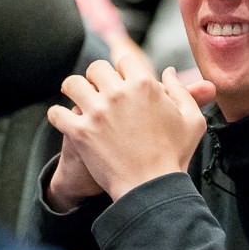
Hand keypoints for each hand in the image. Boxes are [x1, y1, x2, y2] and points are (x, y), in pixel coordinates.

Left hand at [47, 54, 215, 200]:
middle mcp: (118, 93)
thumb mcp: (191, 120)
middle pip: (96, 68)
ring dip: (74, 90)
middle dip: (97, 78)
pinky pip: (57, 113)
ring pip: (72, 83)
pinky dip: (58, 115)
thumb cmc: (175, 156)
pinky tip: (65, 120)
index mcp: (144, 85)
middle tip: (97, 91)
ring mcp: (97, 112)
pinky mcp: (80, 132)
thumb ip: (181, 90)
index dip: (123, 70)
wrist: (152, 188)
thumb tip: (168, 71)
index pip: (125, 61)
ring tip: (78, 99)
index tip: (121, 82)